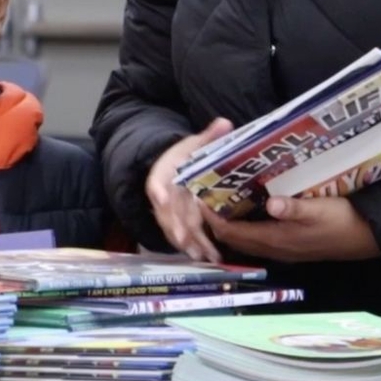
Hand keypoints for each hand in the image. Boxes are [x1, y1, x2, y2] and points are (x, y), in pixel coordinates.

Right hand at [146, 118, 232, 262]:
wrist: (171, 169)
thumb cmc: (183, 157)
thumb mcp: (193, 144)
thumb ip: (208, 135)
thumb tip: (225, 122)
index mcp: (163, 174)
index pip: (156, 181)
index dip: (158, 190)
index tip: (161, 197)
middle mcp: (163, 196)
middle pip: (166, 212)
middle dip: (175, 226)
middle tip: (184, 238)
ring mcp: (170, 212)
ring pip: (176, 228)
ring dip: (188, 242)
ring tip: (201, 255)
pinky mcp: (179, 222)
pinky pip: (186, 236)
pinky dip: (196, 247)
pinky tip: (208, 258)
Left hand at [200, 195, 380, 262]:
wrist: (368, 238)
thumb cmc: (344, 222)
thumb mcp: (320, 210)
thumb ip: (294, 208)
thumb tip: (271, 203)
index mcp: (276, 239)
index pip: (232, 232)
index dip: (212, 217)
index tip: (198, 196)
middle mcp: (274, 247)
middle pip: (233, 238)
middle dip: (215, 221)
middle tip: (204, 195)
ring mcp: (282, 248)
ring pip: (245, 239)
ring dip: (229, 224)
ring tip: (219, 199)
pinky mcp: (291, 245)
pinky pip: (258, 237)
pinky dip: (245, 226)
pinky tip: (247, 208)